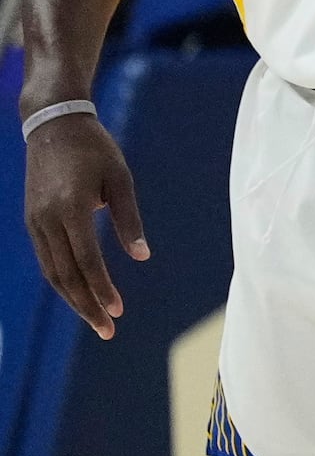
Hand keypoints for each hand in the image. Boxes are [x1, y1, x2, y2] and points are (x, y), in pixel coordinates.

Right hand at [23, 111, 147, 338]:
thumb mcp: (120, 179)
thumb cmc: (96, 150)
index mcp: (71, 208)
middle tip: (108, 330)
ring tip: (96, 320)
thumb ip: (129, 220)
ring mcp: (34, 222)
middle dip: (86, 305)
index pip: (86, 260)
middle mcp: (46, 220)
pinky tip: (79, 294)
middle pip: (65, 275)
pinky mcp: (31, 221)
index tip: (118, 311)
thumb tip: (141, 257)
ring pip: (51, 272)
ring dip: (73, 298)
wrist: (53, 125)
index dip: (101, 288)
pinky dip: (62, 280)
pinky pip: (46, 259)